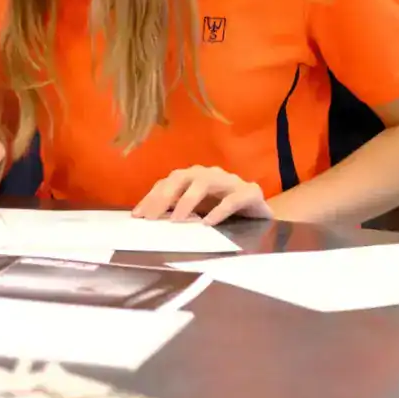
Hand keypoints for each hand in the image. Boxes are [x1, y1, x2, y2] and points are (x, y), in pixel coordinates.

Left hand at [132, 165, 270, 223]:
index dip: (151, 198)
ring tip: (177, 220)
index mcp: (192, 177)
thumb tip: (148, 221)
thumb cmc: (223, 209)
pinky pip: (232, 199)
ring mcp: (228, 181)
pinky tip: (208, 223)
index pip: (167, 183)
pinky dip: (219, 211)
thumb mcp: (196, 210)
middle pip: (180, 178)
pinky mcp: (249, 192)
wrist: (261, 211)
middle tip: (152, 218)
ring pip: (204, 183)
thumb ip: (175, 211)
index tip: (138, 216)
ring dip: (187, 200)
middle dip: (163, 196)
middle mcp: (208, 174)